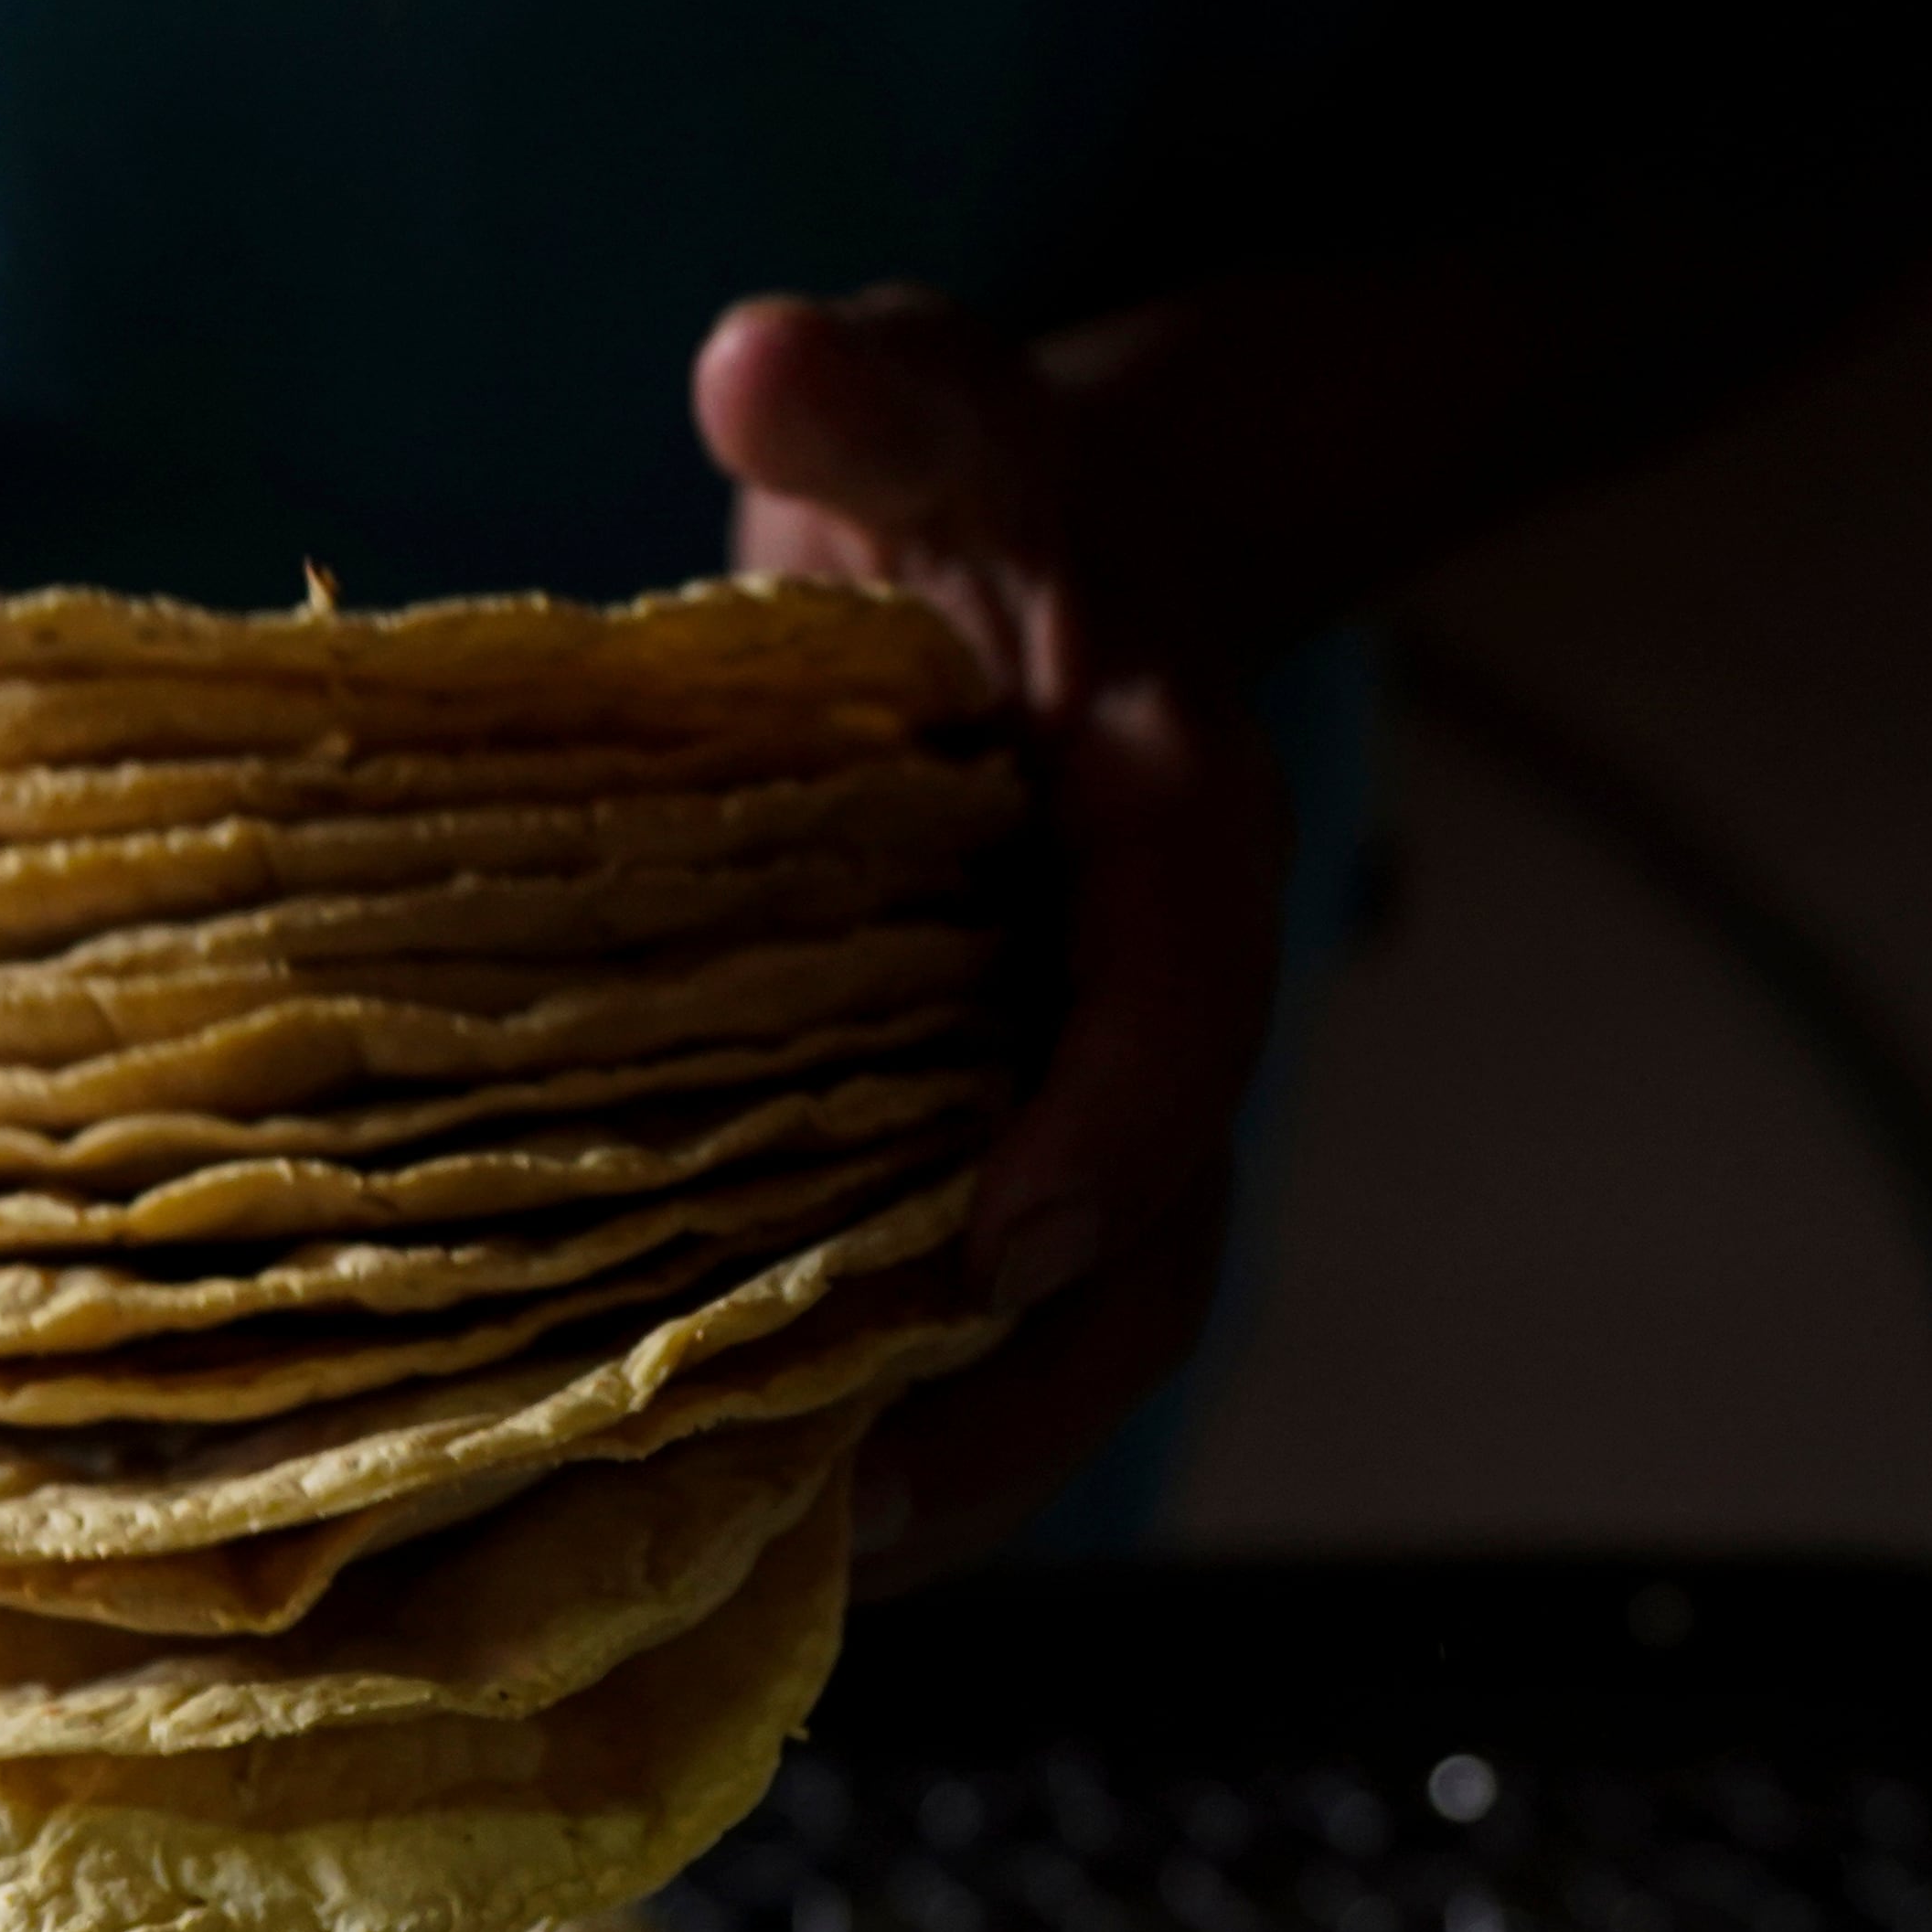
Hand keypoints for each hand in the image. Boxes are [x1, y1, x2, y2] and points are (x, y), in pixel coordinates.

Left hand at [694, 288, 1287, 1585]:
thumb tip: (756, 363)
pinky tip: (755, 1522)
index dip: (1110, 1123)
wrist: (1039, 545)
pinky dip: (887, 1423)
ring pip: (1071, 1320)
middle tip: (863, 1507)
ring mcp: (1073, 1085)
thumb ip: (870, 391)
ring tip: (799, 1569)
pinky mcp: (987, 1137)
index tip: (993, 1238)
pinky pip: (973, 1318)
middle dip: (1025, 1385)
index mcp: (1165, 821)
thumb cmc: (965, 480)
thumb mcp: (927, 399)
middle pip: (1148, 1234)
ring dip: (956, 1457)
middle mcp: (1148, 988)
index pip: (1176, 994)